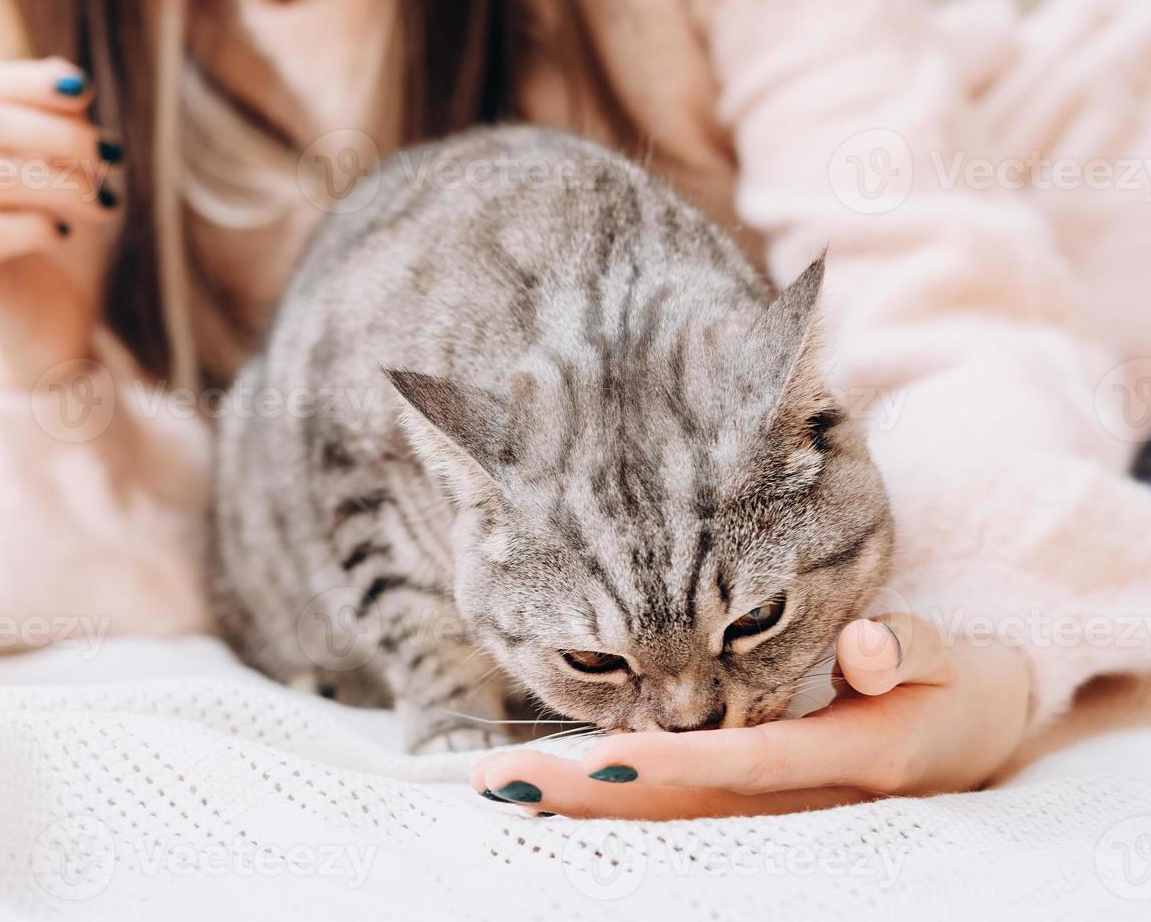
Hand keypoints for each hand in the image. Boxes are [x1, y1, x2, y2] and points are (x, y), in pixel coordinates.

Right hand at [0, 57, 123, 388]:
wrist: (54, 326)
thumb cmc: (63, 241)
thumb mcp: (72, 176)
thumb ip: (65, 130)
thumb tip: (73, 89)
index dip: (23, 79)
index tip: (86, 90)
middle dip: (58, 134)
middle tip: (111, 158)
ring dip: (62, 184)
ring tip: (107, 206)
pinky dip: (37, 225)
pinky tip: (66, 234)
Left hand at [470, 614, 1033, 818]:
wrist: (970, 741)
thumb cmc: (952, 689)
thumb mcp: (950, 662)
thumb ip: (908, 650)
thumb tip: (864, 650)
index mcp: (848, 760)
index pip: (747, 763)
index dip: (675, 763)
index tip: (604, 754)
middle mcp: (799, 802)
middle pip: (682, 809)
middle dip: (591, 797)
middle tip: (502, 780)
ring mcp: (772, 812)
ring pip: (666, 820)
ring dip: (583, 806)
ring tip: (499, 787)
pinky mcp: (751, 805)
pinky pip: (672, 813)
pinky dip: (608, 805)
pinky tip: (545, 794)